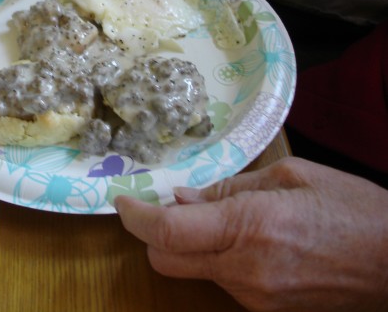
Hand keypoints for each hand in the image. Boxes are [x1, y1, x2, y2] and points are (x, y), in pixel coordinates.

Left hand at [115, 157, 387, 311]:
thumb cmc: (353, 209)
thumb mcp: (291, 177)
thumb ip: (228, 188)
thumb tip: (182, 197)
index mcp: (249, 227)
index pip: (167, 230)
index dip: (135, 216)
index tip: (122, 200)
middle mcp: (243, 271)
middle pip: (165, 260)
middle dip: (152, 234)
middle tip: (163, 205)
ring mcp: (254, 297)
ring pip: (191, 271)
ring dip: (186, 245)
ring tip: (217, 216)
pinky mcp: (266, 310)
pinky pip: (221, 281)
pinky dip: (214, 258)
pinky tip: (242, 238)